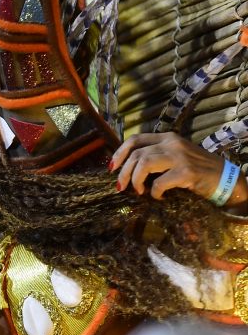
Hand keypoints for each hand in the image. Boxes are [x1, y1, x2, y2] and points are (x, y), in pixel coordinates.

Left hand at [109, 132, 247, 206]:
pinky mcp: (186, 172)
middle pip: (136, 154)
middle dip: (123, 172)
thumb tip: (127, 169)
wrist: (224, 178)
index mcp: (167, 137)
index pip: (135, 139)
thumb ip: (155, 156)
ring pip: (143, 164)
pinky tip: (159, 197)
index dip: (119, 153)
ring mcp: (180, 156)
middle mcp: (172, 143)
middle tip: (121, 187)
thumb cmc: (196, 170)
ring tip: (140, 191)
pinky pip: (159, 183)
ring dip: (136, 180)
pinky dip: (154, 193)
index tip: (111, 168)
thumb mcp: (175, 156)